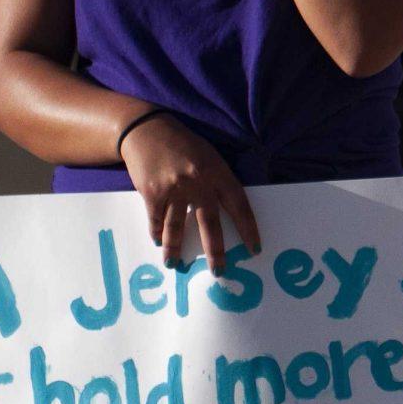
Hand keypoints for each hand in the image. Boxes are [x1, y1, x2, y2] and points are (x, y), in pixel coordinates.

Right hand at [120, 115, 260, 272]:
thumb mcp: (210, 156)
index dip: (248, 228)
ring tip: (176, 266)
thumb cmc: (183, 144)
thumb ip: (218, 180)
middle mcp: (198, 182)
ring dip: (176, 250)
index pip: (239, 204)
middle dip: (216, 252)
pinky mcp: (152, 193)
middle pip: (210, 224)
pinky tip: (159, 243)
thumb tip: (227, 209)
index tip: (255, 248)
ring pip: (178, 228)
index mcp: (218, 172)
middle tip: (219, 272)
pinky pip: (156, 221)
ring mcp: (174, 189)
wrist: (147, 131)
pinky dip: (157, 233)